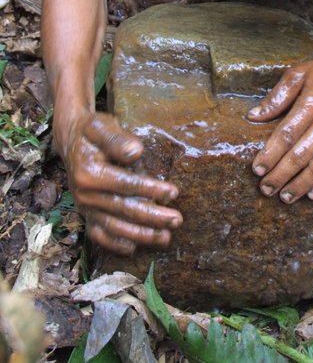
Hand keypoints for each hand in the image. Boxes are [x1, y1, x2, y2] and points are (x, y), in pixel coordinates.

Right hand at [62, 112, 182, 254]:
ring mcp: (85, 207)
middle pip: (123, 209)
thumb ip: (117, 139)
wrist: (72, 139)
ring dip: (140, 235)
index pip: (125, 185)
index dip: (150, 190)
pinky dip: (115, 244)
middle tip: (177, 220)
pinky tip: (134, 247)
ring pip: (114, 227)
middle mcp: (84, 195)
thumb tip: (136, 152)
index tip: (173, 193)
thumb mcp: (102, 126)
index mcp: (88, 173)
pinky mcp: (86, 214)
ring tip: (165, 237)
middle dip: (152, 217)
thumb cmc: (92, 131)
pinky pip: (99, 235)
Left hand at [247, 45, 312, 202]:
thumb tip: (254, 116)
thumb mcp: (298, 73)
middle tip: (265, 188)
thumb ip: (276, 97)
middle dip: (281, 175)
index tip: (257, 168)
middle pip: (301, 155)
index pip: (287, 134)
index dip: (270, 154)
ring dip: (301, 185)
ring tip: (284, 197)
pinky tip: (311, 195)